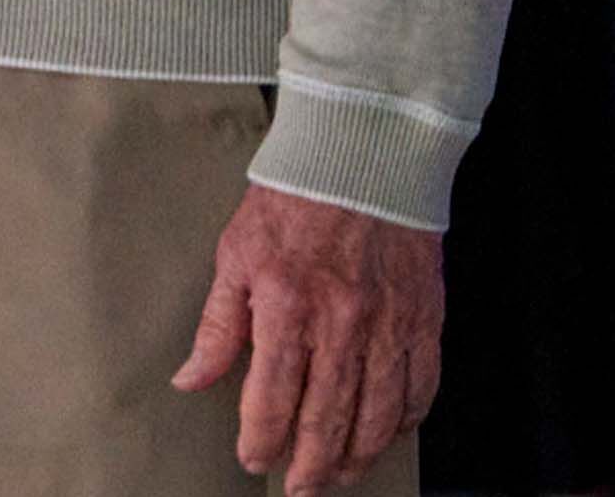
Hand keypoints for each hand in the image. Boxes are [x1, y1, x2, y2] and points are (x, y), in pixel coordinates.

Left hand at [172, 183, 440, 494]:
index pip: (271, 399)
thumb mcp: (237, 254)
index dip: (261, 440)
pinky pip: (421, 385)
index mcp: (287, 307)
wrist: (364, 151)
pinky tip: (389, 430)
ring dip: (357, 455)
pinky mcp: (424, 316)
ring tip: (340, 472)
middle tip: (300, 487)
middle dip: (310, 467)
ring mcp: (389, 323)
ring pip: (377, 415)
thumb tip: (191, 379)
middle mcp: (341, 323)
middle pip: (326, 421)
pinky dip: (405, 418)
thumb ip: (218, 326)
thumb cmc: (296, 197)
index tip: (255, 458)